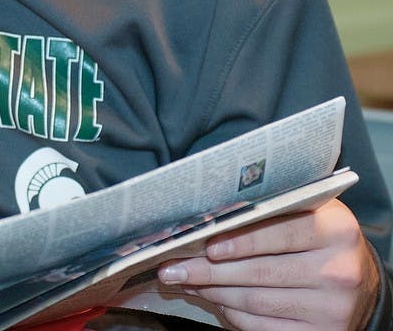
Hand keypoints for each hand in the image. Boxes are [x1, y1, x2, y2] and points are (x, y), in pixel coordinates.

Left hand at [158, 198, 379, 329]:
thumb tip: (205, 222)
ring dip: (213, 291)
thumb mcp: (304, 212)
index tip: (205, 245)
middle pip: (259, 273)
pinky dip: (232, 314)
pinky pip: (263, 327)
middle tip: (172, 268)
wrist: (358, 276)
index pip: (278, 234)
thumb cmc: (317, 235)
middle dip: (208, 270)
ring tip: (186, 280)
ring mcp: (331, 307)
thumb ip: (267, 211)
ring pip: (256, 302)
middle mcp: (338, 271)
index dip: (239, 241)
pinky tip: (213, 299)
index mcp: (336, 230)